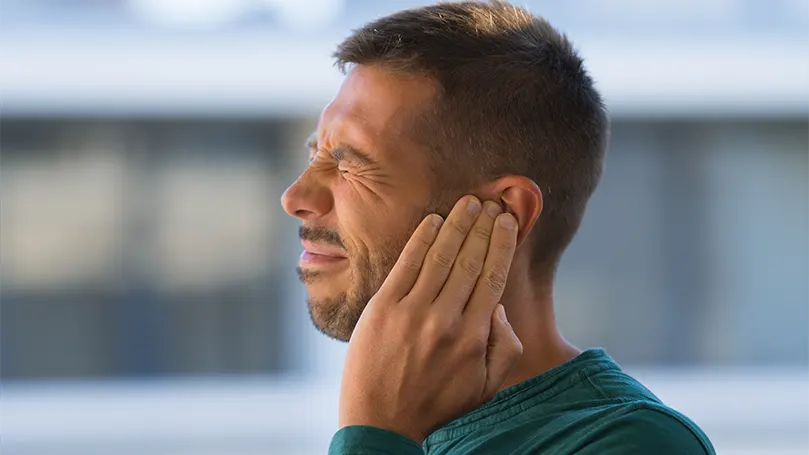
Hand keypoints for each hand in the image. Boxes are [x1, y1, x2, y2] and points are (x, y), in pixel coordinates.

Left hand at [338, 196, 522, 442]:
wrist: (381, 424)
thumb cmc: (437, 406)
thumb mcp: (485, 389)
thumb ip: (504, 349)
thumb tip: (499, 308)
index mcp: (474, 338)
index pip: (493, 278)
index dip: (502, 245)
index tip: (509, 222)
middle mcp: (445, 320)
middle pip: (470, 261)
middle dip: (483, 228)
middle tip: (492, 204)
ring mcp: (411, 312)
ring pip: (440, 257)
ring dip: (457, 225)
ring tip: (469, 203)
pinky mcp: (382, 309)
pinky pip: (406, 264)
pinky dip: (422, 239)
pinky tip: (434, 221)